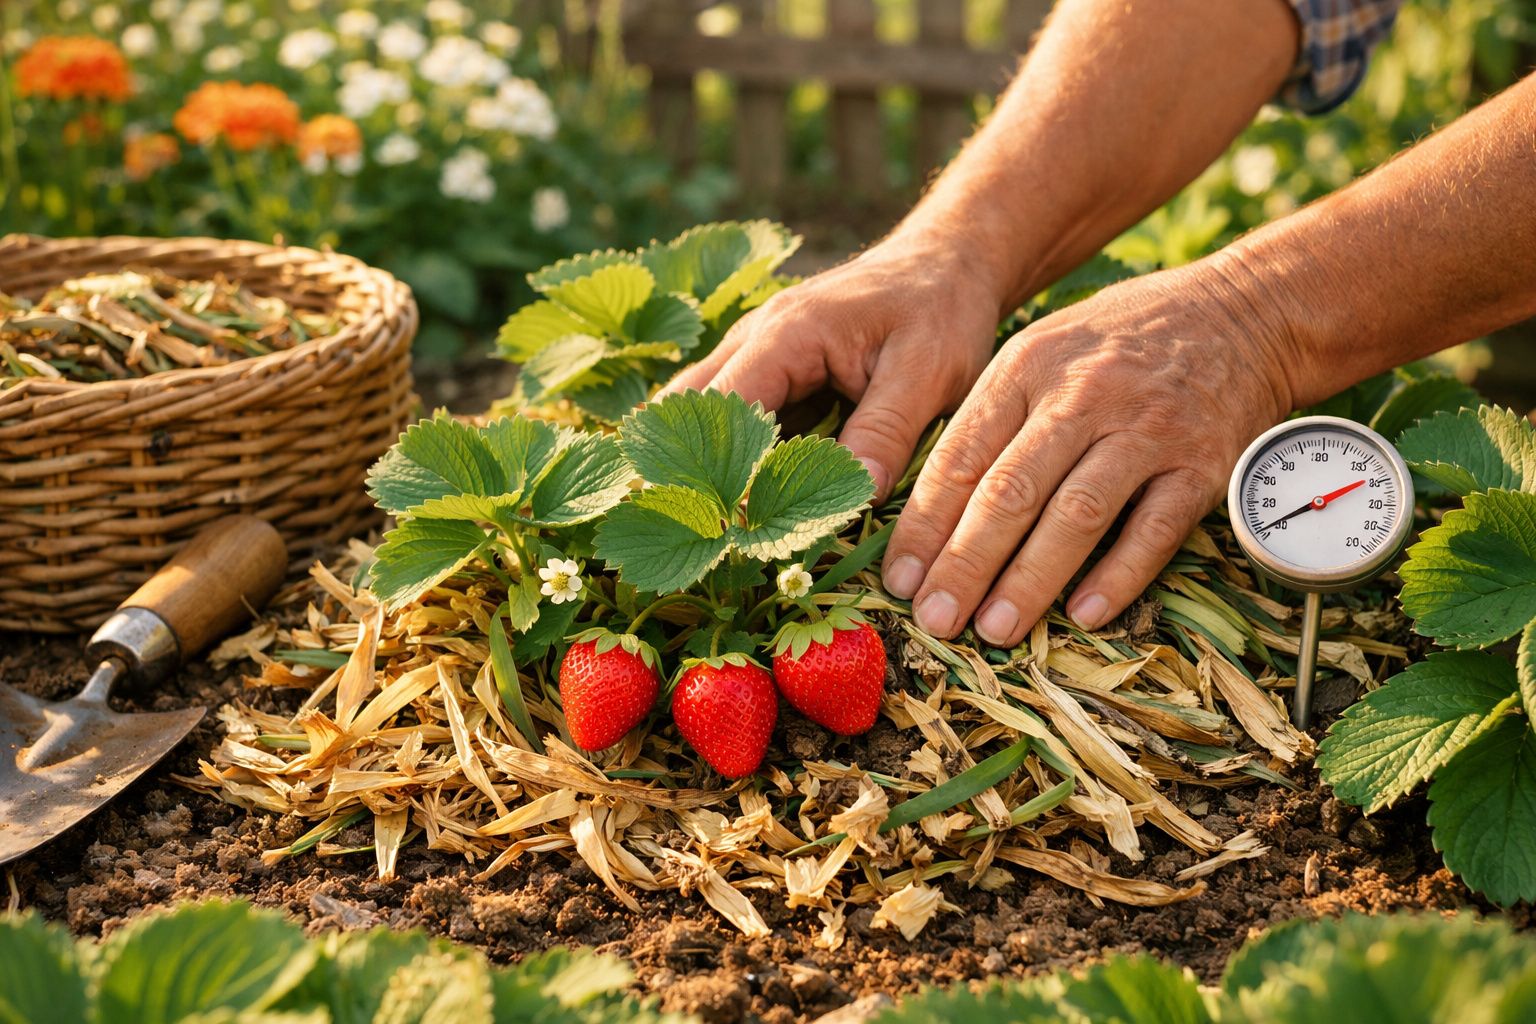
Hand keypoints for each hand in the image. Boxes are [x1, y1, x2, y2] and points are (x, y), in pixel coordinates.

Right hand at [658, 234, 1002, 497]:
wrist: (947, 263)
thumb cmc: (941, 309)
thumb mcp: (928, 372)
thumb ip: (887, 430)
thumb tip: (856, 496)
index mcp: (786, 335)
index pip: (726, 409)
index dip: (722, 470)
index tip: (725, 530)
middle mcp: (754, 340)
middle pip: (687, 408)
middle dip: (684, 467)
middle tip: (691, 532)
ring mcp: (757, 355)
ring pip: (703, 413)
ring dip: (704, 463)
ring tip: (705, 527)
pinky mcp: (772, 374)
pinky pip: (736, 418)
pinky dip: (734, 456)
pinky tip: (742, 502)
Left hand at [880, 256, 1297, 646]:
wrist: (1244, 312)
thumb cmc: (1120, 341)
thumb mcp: (1042, 349)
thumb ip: (990, 416)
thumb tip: (928, 506)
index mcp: (1027, 367)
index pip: (961, 457)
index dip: (924, 525)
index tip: (898, 580)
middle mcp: (1083, 396)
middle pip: (1010, 492)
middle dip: (964, 564)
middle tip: (933, 619)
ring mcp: (1146, 430)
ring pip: (1076, 515)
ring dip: (1030, 580)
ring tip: (994, 629)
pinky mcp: (1203, 462)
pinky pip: (1155, 529)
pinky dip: (1118, 575)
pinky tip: (1084, 614)